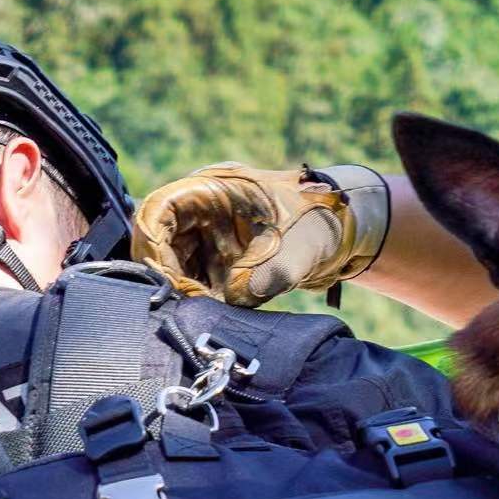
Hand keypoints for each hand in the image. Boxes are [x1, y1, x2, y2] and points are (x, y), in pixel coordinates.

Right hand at [133, 164, 383, 305]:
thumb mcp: (294, 252)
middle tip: (183, 305)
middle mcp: (200, 208)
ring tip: (198, 311)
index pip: (157, 211)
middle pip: (158, 239)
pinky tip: (208, 311)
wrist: (346, 231)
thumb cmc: (320, 222)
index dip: (153, 247)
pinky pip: (192, 277)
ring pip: (172, 261)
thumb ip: (258, 279)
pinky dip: (197, 296)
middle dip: (166, 274)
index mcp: (211, 187)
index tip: (168, 282)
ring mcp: (207, 232)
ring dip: (180, 288)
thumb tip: (222, 305)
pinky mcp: (216, 256)